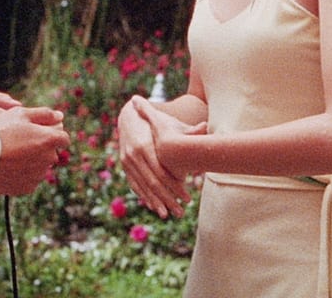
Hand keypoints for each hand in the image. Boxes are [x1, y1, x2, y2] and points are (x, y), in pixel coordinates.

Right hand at [0, 106, 69, 195]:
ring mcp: (37, 176)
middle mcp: (47, 160)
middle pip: (50, 152)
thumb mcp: (19, 113)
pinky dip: (22, 173)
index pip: (63, 138)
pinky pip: (29, 179)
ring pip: (39, 166)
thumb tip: (60, 116)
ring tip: (10, 154)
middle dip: (40, 146)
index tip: (38, 131)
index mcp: (49, 140)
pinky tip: (8, 166)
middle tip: (18, 141)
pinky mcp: (26, 188)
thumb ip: (44, 114)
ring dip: (31, 160)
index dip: (52, 133)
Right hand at [118, 96, 197, 218]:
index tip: (188, 198)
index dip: (176, 188)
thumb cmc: (155, 120)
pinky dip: (144, 196)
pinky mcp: (124, 165)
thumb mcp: (169, 123)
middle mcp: (134, 155)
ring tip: (167, 214)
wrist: (129, 116)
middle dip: (167, 200)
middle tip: (181, 212)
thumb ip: (187, 129)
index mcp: (145, 145)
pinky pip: (134, 184)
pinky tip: (153, 206)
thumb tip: (206, 126)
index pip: (162, 173)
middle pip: (153, 184)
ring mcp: (127, 161)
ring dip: (155, 202)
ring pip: (142, 187)